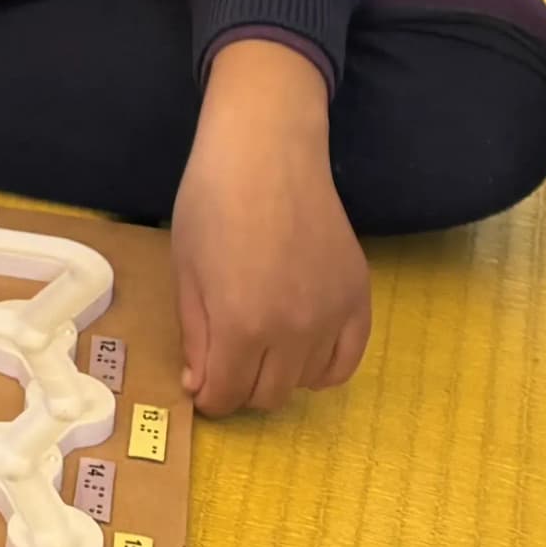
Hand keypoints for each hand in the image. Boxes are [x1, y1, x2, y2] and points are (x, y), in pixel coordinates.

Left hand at [168, 37, 369, 415]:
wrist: (268, 150)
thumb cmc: (212, 200)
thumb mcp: (187, 270)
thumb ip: (197, 335)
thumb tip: (201, 384)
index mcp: (241, 324)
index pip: (226, 395)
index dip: (208, 394)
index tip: (202, 378)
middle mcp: (294, 330)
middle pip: (267, 396)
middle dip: (240, 387)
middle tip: (227, 358)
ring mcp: (332, 315)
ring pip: (306, 382)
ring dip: (280, 374)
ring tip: (263, 341)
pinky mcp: (358, 297)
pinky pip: (347, 361)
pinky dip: (324, 365)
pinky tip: (304, 347)